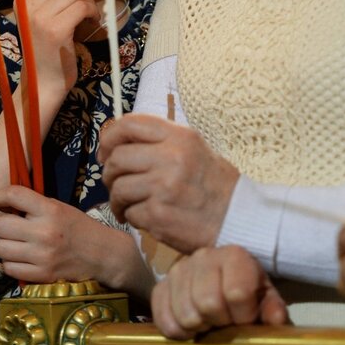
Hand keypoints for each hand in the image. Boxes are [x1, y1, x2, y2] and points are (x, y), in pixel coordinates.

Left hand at [0, 184, 116, 283]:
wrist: (102, 255)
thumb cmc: (78, 228)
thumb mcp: (59, 208)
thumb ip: (33, 206)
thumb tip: (0, 206)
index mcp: (50, 210)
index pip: (14, 195)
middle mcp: (44, 232)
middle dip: (1, 225)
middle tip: (11, 227)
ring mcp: (42, 256)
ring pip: (0, 248)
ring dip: (5, 245)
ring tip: (18, 244)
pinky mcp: (41, 275)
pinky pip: (9, 268)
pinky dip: (12, 263)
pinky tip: (23, 258)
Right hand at [19, 0, 97, 98]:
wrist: (43, 82)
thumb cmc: (46, 48)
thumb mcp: (42, 14)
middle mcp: (26, 6)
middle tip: (84, 8)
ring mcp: (39, 18)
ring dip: (88, 2)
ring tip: (88, 16)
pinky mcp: (55, 30)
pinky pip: (81, 6)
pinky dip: (92, 12)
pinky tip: (91, 22)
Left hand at [99, 114, 238, 251]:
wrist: (240, 219)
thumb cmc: (215, 186)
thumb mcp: (194, 149)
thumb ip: (160, 142)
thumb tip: (118, 143)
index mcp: (179, 136)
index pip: (129, 124)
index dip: (109, 138)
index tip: (105, 152)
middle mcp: (171, 157)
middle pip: (117, 158)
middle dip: (110, 174)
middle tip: (116, 184)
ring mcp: (164, 187)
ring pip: (118, 188)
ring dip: (118, 200)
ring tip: (129, 206)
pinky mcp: (159, 215)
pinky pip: (130, 213)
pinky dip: (133, 218)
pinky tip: (146, 218)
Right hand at [151, 245, 288, 339]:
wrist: (223, 282)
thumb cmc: (249, 294)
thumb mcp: (266, 299)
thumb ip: (273, 309)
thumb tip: (275, 318)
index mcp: (234, 256)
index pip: (236, 293)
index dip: (243, 316)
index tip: (246, 319)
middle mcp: (203, 257)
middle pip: (208, 304)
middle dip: (220, 322)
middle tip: (226, 322)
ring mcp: (178, 271)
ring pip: (185, 315)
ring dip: (200, 328)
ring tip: (209, 323)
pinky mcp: (160, 287)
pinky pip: (163, 319)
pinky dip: (178, 332)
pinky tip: (191, 328)